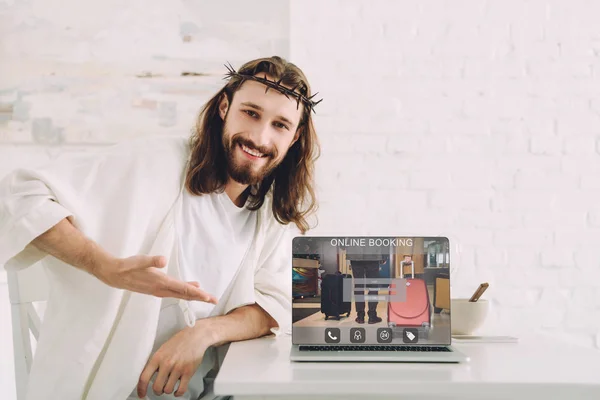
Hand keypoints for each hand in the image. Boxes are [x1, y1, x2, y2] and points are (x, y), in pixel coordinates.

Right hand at [94, 254, 217, 302]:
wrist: (114, 274)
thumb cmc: (127, 266)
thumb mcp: (139, 260)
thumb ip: (152, 260)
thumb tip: (163, 260)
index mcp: (160, 282)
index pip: (182, 289)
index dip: (196, 293)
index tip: (208, 297)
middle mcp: (161, 289)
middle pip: (184, 295)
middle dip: (200, 297)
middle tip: (214, 300)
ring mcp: (158, 291)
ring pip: (180, 294)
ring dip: (193, 295)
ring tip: (206, 296)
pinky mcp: (156, 289)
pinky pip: (174, 292)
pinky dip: (184, 291)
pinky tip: (190, 288)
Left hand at [137, 324, 211, 397]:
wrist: (195, 336)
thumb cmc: (179, 342)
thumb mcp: (163, 349)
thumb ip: (156, 362)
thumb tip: (151, 375)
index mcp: (157, 357)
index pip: (144, 377)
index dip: (141, 389)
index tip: (142, 394)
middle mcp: (166, 364)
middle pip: (157, 387)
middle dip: (157, 391)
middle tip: (159, 389)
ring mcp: (178, 368)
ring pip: (168, 390)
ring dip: (168, 390)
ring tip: (170, 386)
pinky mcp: (188, 372)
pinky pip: (181, 389)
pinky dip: (178, 393)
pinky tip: (177, 391)